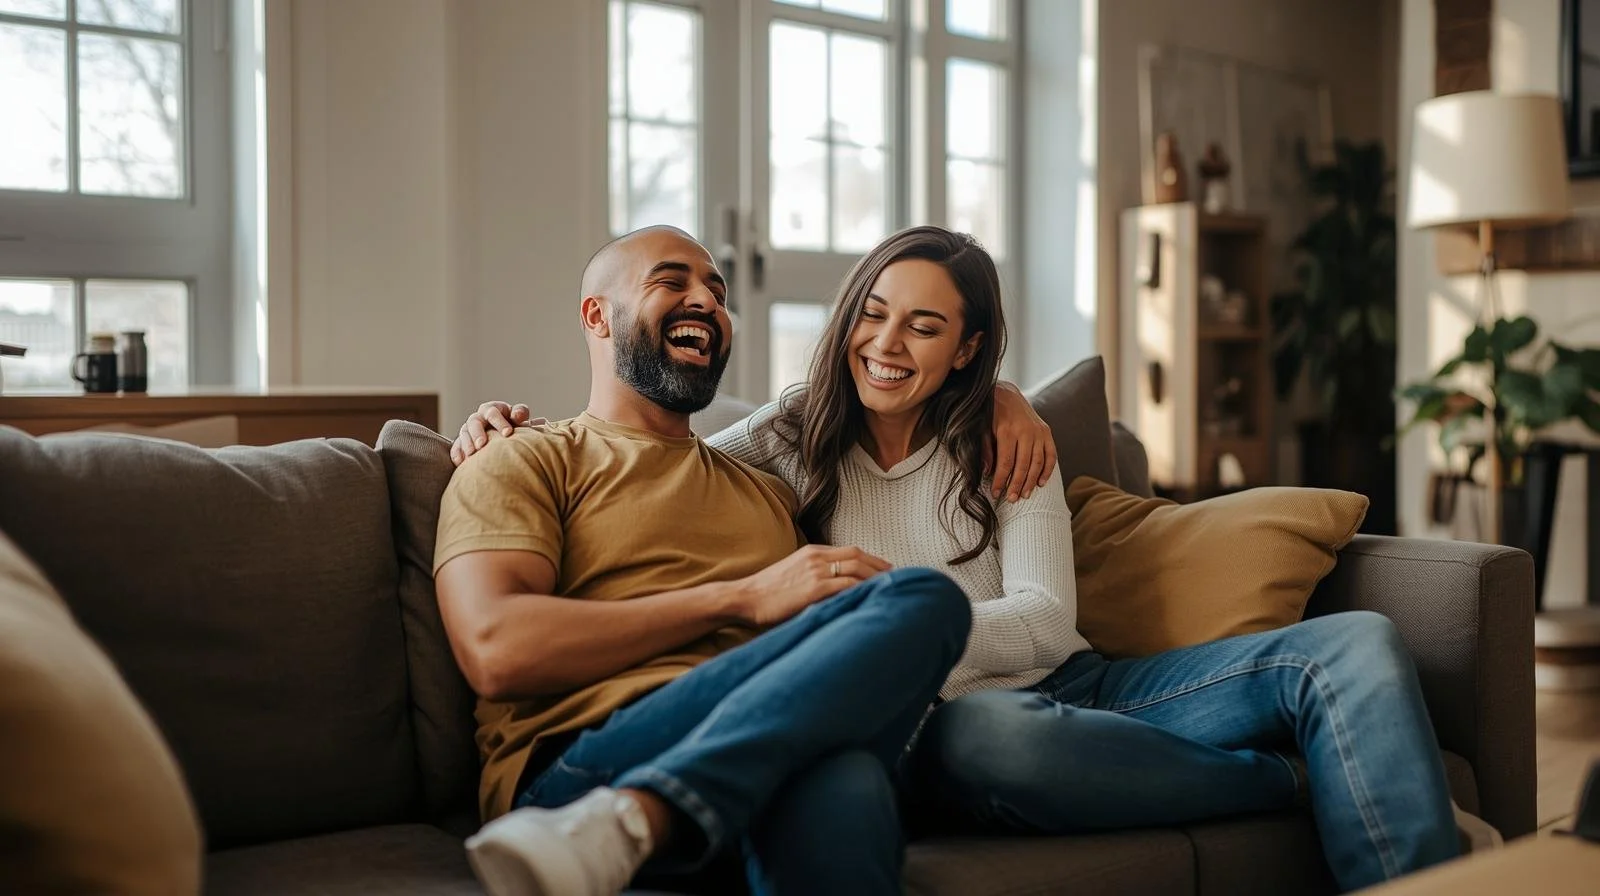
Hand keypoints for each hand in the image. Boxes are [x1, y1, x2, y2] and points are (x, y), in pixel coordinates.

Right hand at [450, 401, 542, 464]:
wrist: (506, 437)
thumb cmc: (515, 425)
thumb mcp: (520, 416)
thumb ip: (520, 413)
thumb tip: (516, 416)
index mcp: (492, 409)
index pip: (493, 412)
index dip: (499, 422)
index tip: (508, 433)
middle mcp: (478, 418)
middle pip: (474, 422)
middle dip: (477, 433)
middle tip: (482, 445)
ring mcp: (468, 430)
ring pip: (464, 433)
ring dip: (467, 444)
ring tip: (471, 455)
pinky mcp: (462, 442)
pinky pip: (456, 446)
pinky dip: (457, 454)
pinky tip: (460, 462)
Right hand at [731, 545, 891, 626]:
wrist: (744, 597)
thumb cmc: (767, 592)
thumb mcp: (794, 574)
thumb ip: (815, 575)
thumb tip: (838, 587)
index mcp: (813, 552)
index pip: (852, 551)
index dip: (874, 561)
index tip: (889, 571)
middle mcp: (817, 557)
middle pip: (860, 557)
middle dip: (883, 568)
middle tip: (900, 580)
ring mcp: (815, 572)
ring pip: (857, 569)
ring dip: (878, 579)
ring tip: (894, 590)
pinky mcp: (813, 589)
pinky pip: (847, 586)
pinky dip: (864, 591)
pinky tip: (875, 599)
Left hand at [987, 381, 1056, 501]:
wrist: (1006, 392)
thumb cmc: (990, 414)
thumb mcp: (982, 429)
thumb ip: (985, 449)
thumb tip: (987, 472)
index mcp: (1007, 431)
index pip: (1005, 463)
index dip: (1001, 480)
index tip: (996, 493)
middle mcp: (1026, 431)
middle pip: (1023, 465)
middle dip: (1017, 485)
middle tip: (1012, 499)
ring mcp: (1038, 431)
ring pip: (1038, 462)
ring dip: (1032, 481)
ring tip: (1025, 495)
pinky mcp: (1046, 431)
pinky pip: (1051, 454)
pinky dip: (1048, 470)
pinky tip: (1042, 482)